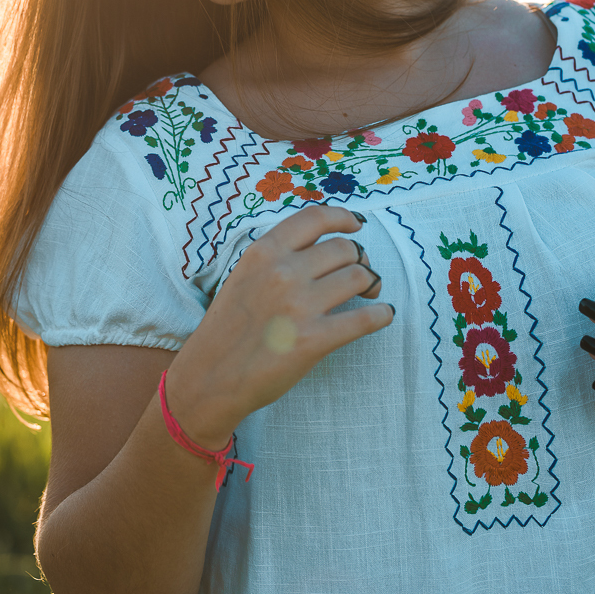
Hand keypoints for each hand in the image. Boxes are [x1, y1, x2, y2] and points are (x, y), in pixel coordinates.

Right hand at [165, 204, 394, 448]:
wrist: (211, 376)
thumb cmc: (228, 326)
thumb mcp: (244, 275)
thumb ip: (278, 256)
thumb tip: (326, 246)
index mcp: (264, 251)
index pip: (315, 218)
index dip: (343, 217)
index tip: (355, 225)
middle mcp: (283, 272)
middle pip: (344, 248)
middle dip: (359, 258)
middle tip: (360, 272)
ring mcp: (299, 305)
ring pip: (358, 276)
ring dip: (371, 282)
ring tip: (370, 292)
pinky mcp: (314, 340)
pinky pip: (364, 319)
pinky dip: (381, 315)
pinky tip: (383, 315)